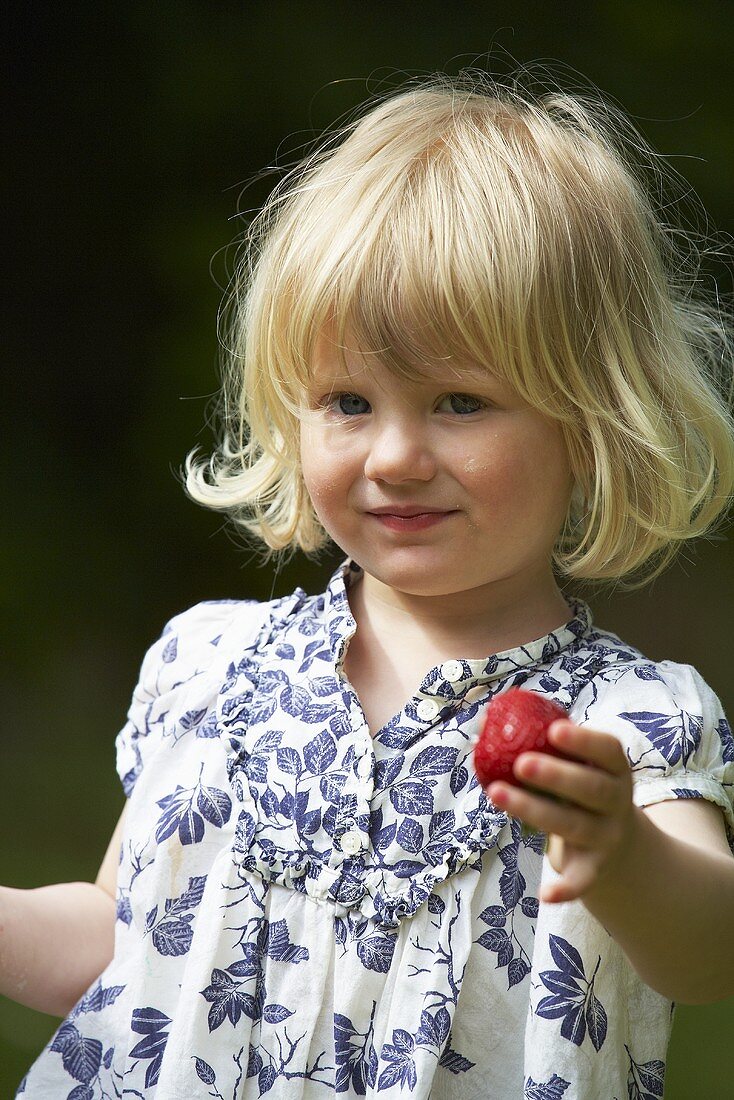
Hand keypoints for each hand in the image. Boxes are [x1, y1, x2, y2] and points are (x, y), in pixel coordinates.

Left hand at [486, 720, 639, 904]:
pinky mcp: (595, 869)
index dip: (583, 740)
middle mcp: (617, 802)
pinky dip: (567, 889)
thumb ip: (541, 743)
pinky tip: (545, 894)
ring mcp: (608, 837)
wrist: (620, 844)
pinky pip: (582, 881)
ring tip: (496, 793)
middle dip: (556, 775)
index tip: (553, 729)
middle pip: (590, 788)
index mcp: (615, 769)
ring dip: (534, 810)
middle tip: (520, 762)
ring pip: (573, 825)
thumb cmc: (582, 789)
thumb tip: (482, 721)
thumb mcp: (578, 765)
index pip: (608, 750)